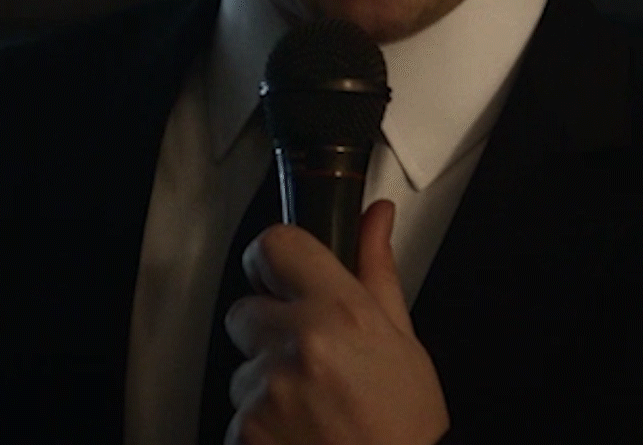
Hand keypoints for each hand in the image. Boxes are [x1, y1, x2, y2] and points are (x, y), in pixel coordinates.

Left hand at [223, 199, 450, 444]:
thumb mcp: (402, 342)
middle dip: (268, 330)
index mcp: (338, 311)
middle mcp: (296, 345)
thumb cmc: (405, 427)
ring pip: (241, 369)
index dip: (274, 259)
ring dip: (266, 384)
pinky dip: (260, 426)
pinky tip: (299, 434)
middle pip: (244, 310)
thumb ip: (376, 272)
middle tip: (310, 361)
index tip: (280, 274)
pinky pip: (237, 414)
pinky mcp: (244, 432)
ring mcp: (265, 392)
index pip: (274, 245)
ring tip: (313, 409)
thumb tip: (376, 219)